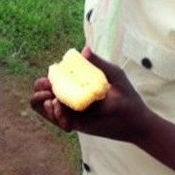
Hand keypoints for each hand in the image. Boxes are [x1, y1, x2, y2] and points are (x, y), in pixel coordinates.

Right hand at [30, 48, 152, 143]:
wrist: (134, 118)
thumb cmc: (126, 93)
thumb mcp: (113, 75)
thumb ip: (98, 63)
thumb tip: (83, 50)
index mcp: (77, 80)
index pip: (55, 78)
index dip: (47, 78)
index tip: (50, 80)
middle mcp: (71, 94)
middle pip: (43, 92)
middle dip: (40, 91)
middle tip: (50, 93)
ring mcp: (71, 110)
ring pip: (45, 108)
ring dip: (44, 106)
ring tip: (55, 103)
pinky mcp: (74, 124)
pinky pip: (57, 121)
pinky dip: (55, 118)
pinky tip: (64, 119)